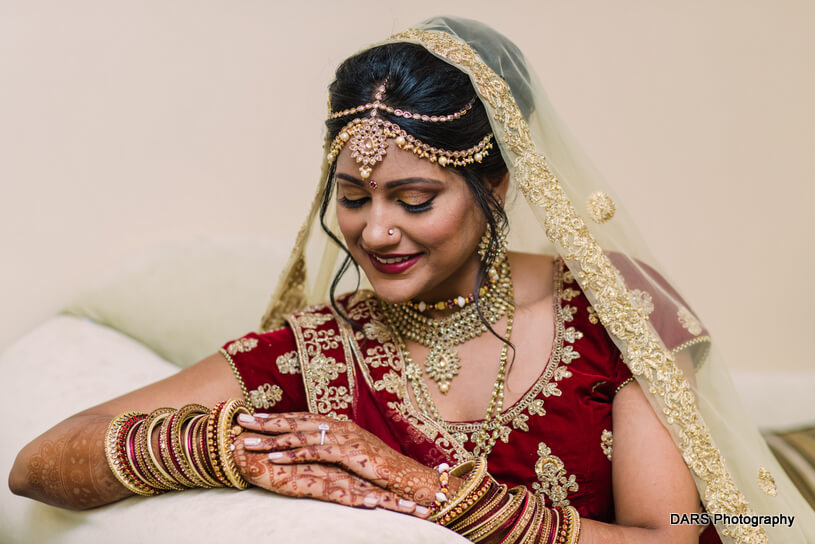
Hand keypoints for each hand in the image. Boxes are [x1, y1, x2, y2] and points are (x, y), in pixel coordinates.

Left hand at [237, 412, 448, 510]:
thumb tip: (313, 449)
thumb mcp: (352, 455)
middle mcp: (338, 425)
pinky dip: (291, 453)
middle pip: (295, 421)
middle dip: (266, 421)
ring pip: (299, 435)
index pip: (301, 418)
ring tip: (247, 440)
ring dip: (271, 438)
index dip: (276, 417)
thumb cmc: (380, 469)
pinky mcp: (347, 451)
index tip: (253, 417)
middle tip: (239, 420)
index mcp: (338, 423)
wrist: (406, 476)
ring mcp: (343, 436)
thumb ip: (332, 449)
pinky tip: (273, 457)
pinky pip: (313, 451)